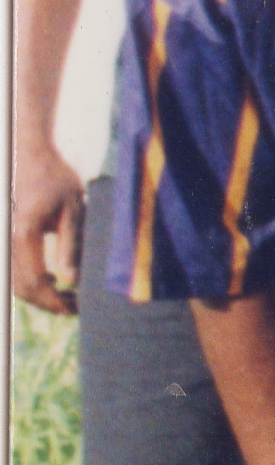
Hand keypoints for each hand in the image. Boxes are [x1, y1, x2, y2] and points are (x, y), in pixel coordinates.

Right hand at [12, 138, 78, 316]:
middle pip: (21, 287)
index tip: (77, 309)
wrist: (29, 155)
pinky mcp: (6, 237)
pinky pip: (11, 268)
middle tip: (76, 307)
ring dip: (39, 294)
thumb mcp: (73, 209)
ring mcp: (3, 239)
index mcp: (23, 233)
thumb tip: (71, 281)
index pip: (35, 281)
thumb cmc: (55, 178)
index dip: (55, 302)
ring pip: (13, 281)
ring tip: (68, 295)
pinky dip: (29, 280)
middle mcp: (7, 239)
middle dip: (48, 302)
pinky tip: (52, 278)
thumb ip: (71, 246)